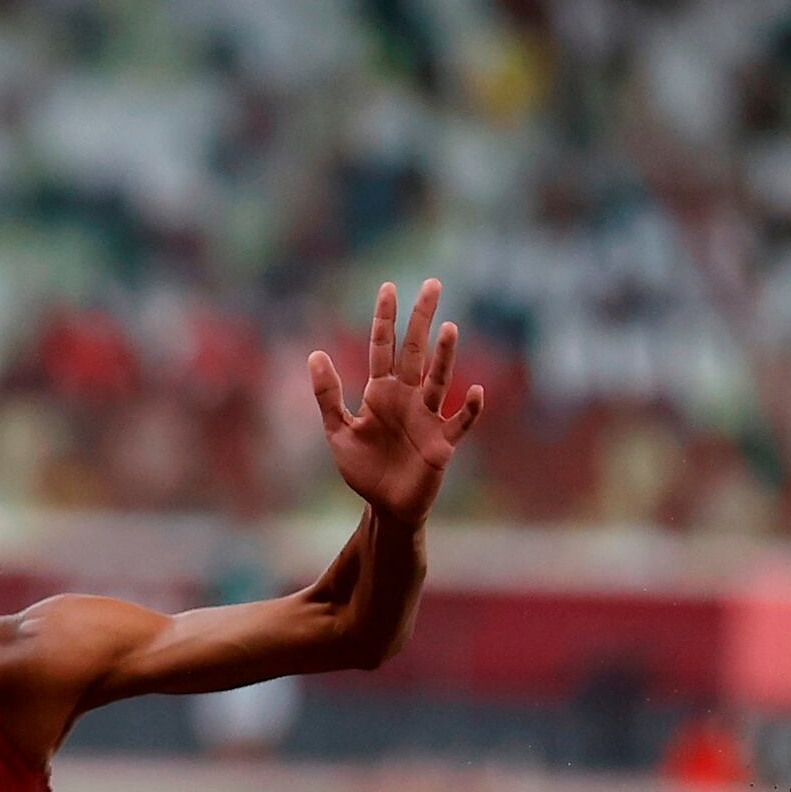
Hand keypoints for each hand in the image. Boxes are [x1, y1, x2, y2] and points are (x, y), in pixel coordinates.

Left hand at [308, 279, 485, 524]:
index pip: (383, 347)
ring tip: (449, 328)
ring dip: (444, 357)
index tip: (389, 287)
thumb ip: (328, 395)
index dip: (385, 318)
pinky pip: (458, 422)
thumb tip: (315, 354)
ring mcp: (427, 418)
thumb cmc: (364, 468)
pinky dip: (467, 409)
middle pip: (415, 351)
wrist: (385, 506)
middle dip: (421, 319)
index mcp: (381, 391)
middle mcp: (407, 397)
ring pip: (437, 380)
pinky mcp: (441, 443)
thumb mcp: (338, 431)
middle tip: (432, 285)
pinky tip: (475, 392)